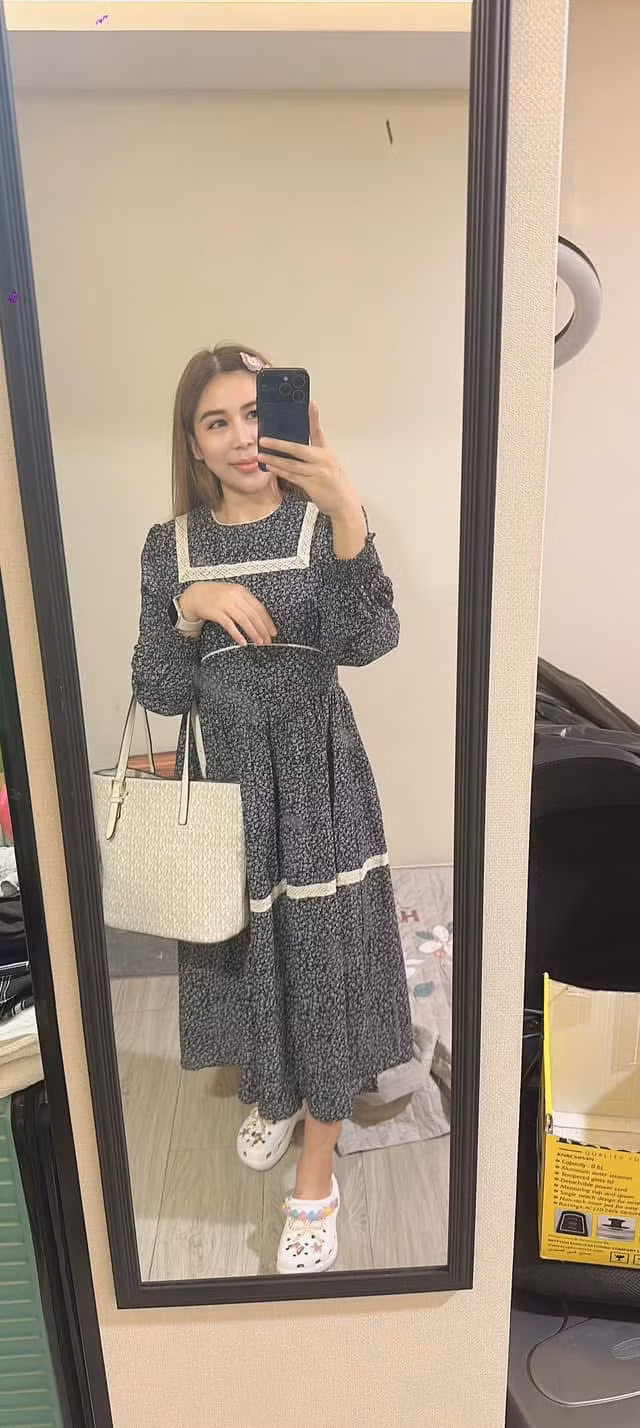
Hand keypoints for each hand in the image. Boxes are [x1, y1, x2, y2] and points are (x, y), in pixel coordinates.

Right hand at [178, 583, 276, 645]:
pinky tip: (243, 642)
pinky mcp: (216, 612)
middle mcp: (235, 596)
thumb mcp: (232, 594)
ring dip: (253, 633)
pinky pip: (230, 625)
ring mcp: (225, 604)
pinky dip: (237, 634)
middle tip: (268, 640)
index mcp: (241, 591)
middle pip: (253, 615)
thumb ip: (245, 603)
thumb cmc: (215, 596)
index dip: (268, 621)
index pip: (259, 607)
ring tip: (259, 642)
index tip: (273, 632)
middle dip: (263, 629)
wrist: (195, 594)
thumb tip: (260, 618)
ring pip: (244, 620)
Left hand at [258, 403, 360, 520]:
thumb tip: (293, 449)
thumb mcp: (328, 465)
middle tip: (264, 439)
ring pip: (291, 464)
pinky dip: (280, 471)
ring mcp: (317, 472)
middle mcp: (322, 460)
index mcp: (325, 453)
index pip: (318, 431)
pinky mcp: (312, 485)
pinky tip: (271, 467)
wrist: (344, 503)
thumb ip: (313, 456)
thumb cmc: (334, 484)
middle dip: (279, 444)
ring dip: (275, 459)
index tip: (311, 404)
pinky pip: (292, 476)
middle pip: (298, 448)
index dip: (314, 417)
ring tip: (261, 455)